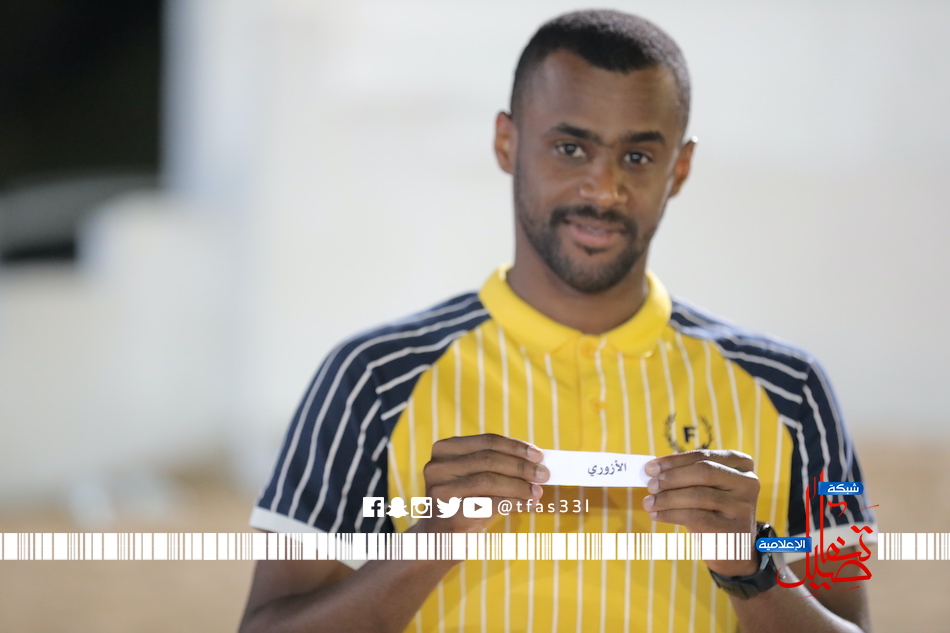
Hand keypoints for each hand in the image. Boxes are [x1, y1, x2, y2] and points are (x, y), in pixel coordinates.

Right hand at [415, 434, 547, 533]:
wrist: (438, 539)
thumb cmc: (465, 504)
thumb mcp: (476, 479)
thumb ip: (499, 467)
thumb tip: (536, 463)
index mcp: (445, 449)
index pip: (487, 441)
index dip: (515, 446)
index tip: (539, 455)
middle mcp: (437, 466)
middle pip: (488, 459)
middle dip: (521, 466)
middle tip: (544, 474)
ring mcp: (440, 489)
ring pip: (489, 480)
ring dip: (519, 485)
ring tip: (537, 492)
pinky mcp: (448, 512)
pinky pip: (488, 503)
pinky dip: (513, 502)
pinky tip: (527, 504)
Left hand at [641, 449, 759, 576]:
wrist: (734, 549)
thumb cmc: (714, 511)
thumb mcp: (706, 489)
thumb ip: (685, 476)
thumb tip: (651, 470)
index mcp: (741, 465)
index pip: (703, 456)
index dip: (674, 461)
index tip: (650, 467)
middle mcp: (747, 483)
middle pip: (704, 472)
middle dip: (672, 477)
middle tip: (650, 485)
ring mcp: (742, 507)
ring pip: (698, 495)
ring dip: (667, 498)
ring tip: (648, 503)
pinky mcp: (733, 530)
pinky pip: (696, 517)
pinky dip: (671, 514)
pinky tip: (656, 515)